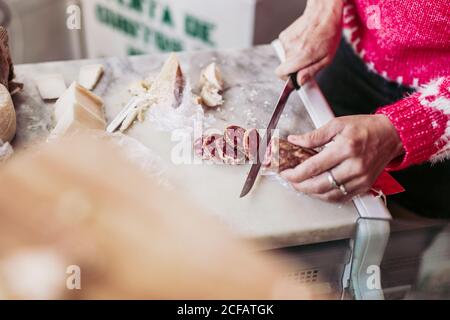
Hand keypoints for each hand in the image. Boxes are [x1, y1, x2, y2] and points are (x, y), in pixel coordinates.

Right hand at [276, 0, 342, 84]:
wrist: (323, 14)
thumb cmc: (328, 34)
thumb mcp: (327, 59)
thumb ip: (311, 72)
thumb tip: (299, 82)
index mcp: (301, 56)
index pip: (280, 73)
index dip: (287, 78)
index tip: (294, 78)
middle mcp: (291, 49)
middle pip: (285, 66)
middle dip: (295, 66)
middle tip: (307, 60)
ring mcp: (286, 41)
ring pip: (286, 57)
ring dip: (295, 56)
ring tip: (307, 48)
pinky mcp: (284, 36)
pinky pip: (286, 48)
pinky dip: (293, 47)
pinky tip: (303, 41)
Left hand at [281, 115, 404, 201]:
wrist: (392, 135)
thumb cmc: (365, 128)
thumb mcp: (337, 124)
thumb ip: (314, 135)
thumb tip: (295, 140)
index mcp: (346, 148)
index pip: (313, 167)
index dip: (295, 173)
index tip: (285, 173)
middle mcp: (354, 166)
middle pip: (320, 185)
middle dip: (300, 185)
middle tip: (290, 181)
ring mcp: (360, 179)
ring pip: (329, 195)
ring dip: (311, 193)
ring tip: (301, 185)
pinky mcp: (364, 186)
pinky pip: (341, 198)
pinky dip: (326, 196)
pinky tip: (317, 190)